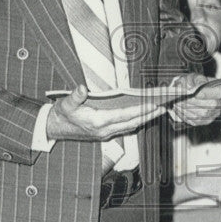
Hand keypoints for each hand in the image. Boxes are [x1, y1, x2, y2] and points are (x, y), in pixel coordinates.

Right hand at [45, 85, 164, 141]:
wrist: (55, 129)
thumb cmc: (61, 115)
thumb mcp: (65, 104)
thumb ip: (75, 96)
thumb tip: (82, 88)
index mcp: (98, 122)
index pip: (125, 115)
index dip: (141, 110)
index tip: (154, 105)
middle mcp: (105, 130)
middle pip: (133, 123)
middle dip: (150, 115)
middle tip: (165, 107)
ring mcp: (106, 133)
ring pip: (131, 126)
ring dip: (145, 119)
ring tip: (157, 110)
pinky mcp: (105, 134)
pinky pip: (125, 128)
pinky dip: (136, 121)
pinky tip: (141, 116)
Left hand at [168, 73, 220, 126]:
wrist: (188, 91)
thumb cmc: (192, 83)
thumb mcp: (193, 77)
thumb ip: (194, 80)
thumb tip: (192, 88)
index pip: (219, 92)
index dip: (206, 93)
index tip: (194, 93)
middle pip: (210, 105)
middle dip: (193, 102)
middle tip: (180, 98)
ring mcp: (214, 113)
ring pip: (202, 114)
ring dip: (187, 109)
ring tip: (176, 103)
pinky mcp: (206, 120)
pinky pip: (196, 121)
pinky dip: (185, 115)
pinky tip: (178, 109)